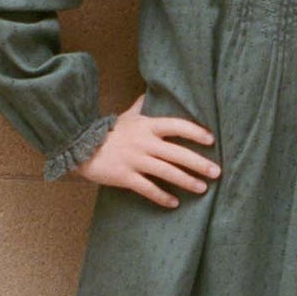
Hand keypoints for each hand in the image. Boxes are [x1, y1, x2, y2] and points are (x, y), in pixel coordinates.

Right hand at [72, 91, 220, 207]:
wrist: (80, 147)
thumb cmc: (108, 132)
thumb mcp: (127, 116)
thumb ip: (141, 106)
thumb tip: (149, 92)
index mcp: (147, 126)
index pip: (177, 126)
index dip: (195, 132)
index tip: (211, 140)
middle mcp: (144, 142)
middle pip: (177, 153)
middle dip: (199, 163)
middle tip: (216, 172)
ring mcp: (134, 160)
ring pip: (166, 172)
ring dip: (186, 181)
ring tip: (202, 188)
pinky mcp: (124, 176)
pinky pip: (147, 188)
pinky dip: (162, 197)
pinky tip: (174, 203)